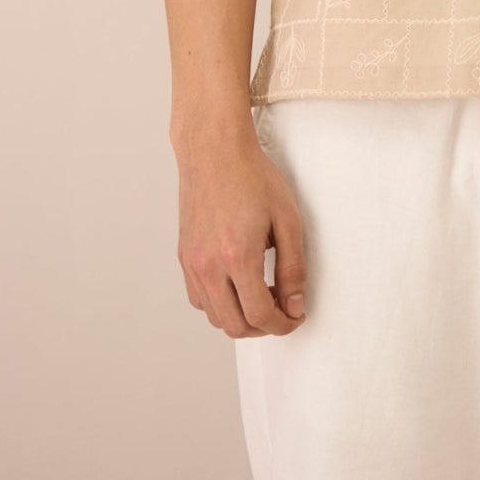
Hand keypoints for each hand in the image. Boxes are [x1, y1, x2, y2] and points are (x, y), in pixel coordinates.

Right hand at [174, 120, 307, 338]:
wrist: (215, 151)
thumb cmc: (252, 177)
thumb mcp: (287, 219)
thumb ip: (293, 267)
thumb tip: (294, 305)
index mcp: (237, 256)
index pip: (259, 315)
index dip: (282, 325)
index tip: (295, 317)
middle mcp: (209, 266)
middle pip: (234, 325)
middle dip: (262, 328)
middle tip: (282, 310)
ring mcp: (192, 263)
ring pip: (214, 317)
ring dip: (239, 317)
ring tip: (262, 296)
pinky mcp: (184, 257)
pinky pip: (198, 298)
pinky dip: (219, 304)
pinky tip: (237, 285)